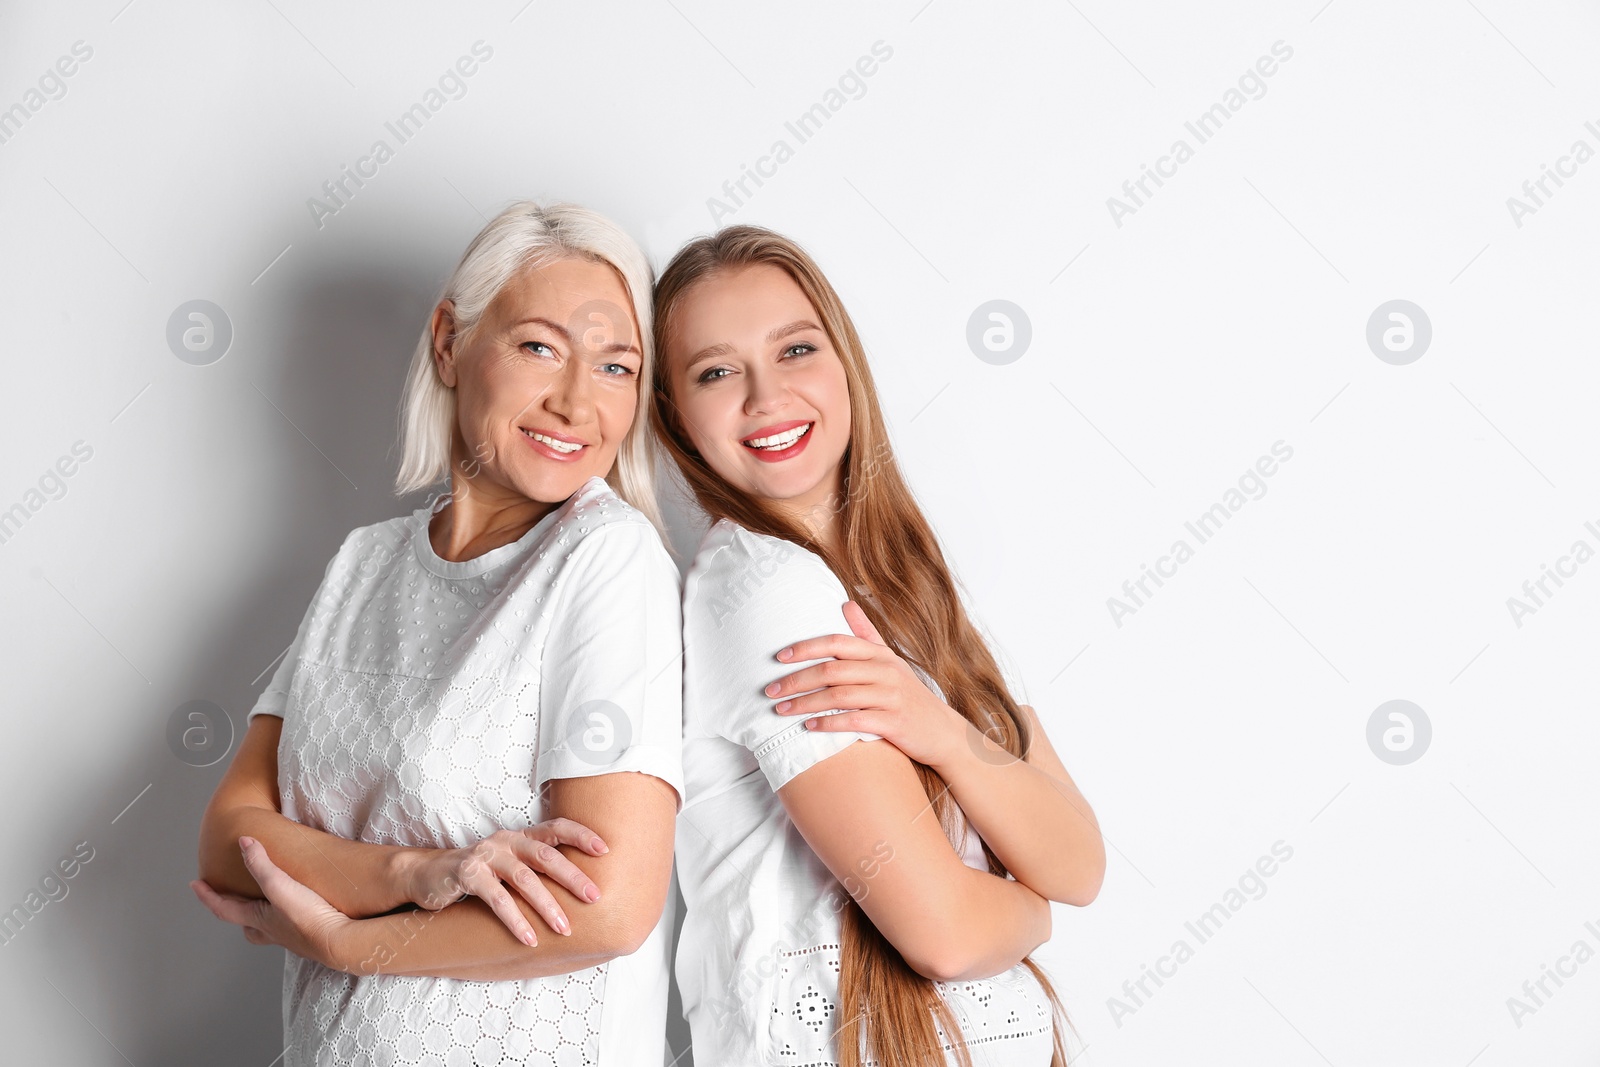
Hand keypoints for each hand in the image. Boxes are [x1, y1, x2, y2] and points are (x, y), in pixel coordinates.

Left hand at [190, 836, 353, 971]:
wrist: (339, 942)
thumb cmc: (307, 917)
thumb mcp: (280, 886)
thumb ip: (261, 864)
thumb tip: (244, 841)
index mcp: (258, 920)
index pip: (223, 908)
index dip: (207, 896)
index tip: (194, 885)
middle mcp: (271, 932)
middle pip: (246, 926)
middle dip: (237, 914)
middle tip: (233, 901)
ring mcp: (291, 936)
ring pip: (268, 930)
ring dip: (263, 919)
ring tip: (268, 904)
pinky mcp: (311, 936)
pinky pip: (292, 927)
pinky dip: (289, 919)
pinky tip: (302, 910)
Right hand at [400, 821, 607, 947]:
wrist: (428, 875)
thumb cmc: (480, 874)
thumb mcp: (510, 865)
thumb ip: (536, 869)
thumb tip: (580, 890)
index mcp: (521, 836)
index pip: (556, 827)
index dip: (581, 834)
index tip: (605, 849)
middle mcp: (506, 841)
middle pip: (546, 855)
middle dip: (572, 876)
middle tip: (595, 897)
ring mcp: (486, 855)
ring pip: (524, 879)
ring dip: (546, 906)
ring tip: (564, 929)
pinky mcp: (467, 874)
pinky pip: (496, 898)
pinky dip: (515, 919)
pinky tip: (529, 938)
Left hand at [768, 601, 966, 769]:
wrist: (942, 732)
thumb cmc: (909, 696)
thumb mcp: (890, 661)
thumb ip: (867, 634)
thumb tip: (846, 602)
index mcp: (880, 654)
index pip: (837, 643)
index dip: (805, 648)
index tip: (779, 657)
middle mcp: (885, 671)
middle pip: (832, 671)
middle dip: (796, 680)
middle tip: (771, 691)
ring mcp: (891, 696)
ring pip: (839, 696)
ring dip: (805, 704)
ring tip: (782, 711)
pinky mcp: (894, 722)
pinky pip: (854, 721)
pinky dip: (828, 724)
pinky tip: (809, 727)